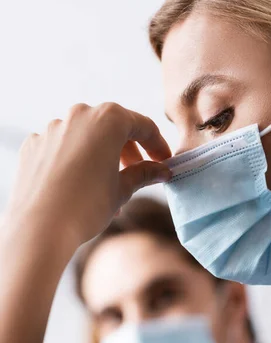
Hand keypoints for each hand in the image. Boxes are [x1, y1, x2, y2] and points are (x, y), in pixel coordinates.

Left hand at [4, 103, 171, 248]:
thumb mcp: (124, 189)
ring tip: (108, 183)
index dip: (157, 144)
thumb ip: (144, 173)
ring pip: (86, 135)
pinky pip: (61, 145)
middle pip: (113, 127)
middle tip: (139, 171)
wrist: (40, 228)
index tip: (164, 161)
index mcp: (109, 119)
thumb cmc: (88, 206)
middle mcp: (80, 115)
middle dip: (129, 148)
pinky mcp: (34, 144)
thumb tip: (162, 171)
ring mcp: (53, 128)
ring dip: (101, 153)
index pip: (143, 126)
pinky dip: (73, 158)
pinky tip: (77, 182)